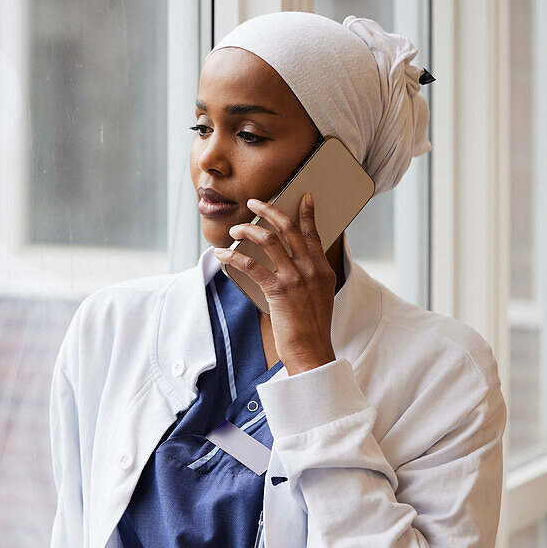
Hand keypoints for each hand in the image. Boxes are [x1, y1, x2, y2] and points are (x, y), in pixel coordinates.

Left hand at [214, 193, 335, 374]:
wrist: (311, 351)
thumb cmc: (311, 329)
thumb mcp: (319, 298)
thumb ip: (310, 278)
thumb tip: (294, 265)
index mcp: (322, 270)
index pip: (314, 234)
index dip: (307, 213)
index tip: (303, 197)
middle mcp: (311, 269)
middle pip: (288, 229)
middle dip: (269, 210)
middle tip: (254, 202)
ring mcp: (295, 278)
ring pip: (269, 241)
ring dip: (247, 230)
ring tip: (235, 230)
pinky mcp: (278, 290)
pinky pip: (251, 264)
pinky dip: (234, 256)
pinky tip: (223, 253)